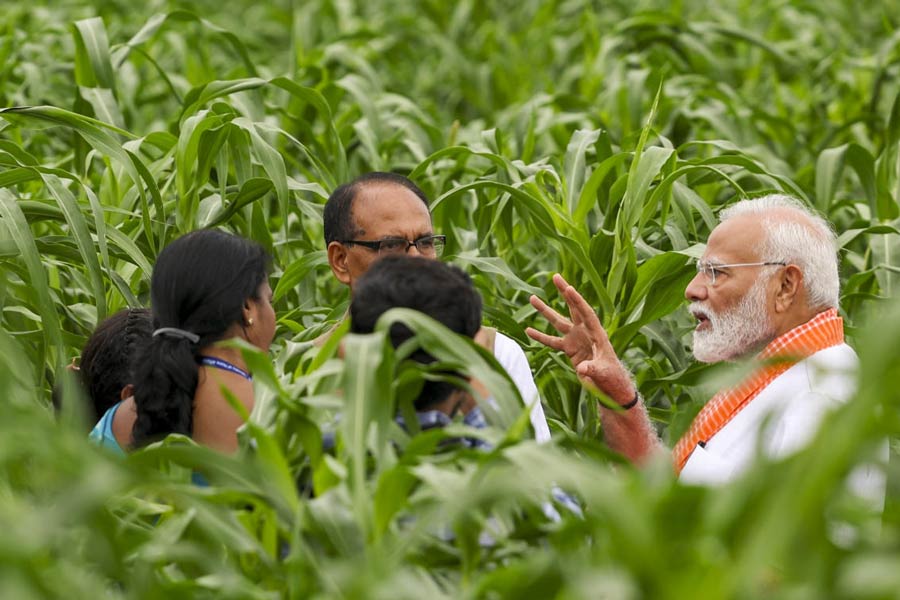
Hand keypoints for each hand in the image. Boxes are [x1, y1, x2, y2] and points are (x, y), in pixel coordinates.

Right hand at [526, 274, 634, 405]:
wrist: (609, 385)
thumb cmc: (611, 376)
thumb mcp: (603, 373)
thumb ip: (593, 369)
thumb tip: (582, 368)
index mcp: (597, 333)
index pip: (586, 313)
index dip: (577, 301)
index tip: (568, 288)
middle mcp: (585, 332)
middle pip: (573, 308)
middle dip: (564, 292)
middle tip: (555, 277)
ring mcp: (576, 339)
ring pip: (558, 321)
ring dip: (546, 310)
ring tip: (532, 298)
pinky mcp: (569, 348)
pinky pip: (552, 341)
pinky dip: (540, 336)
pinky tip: (528, 330)